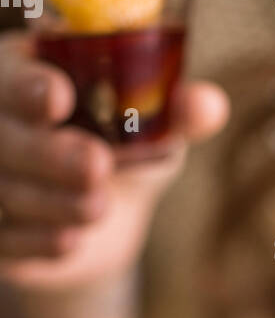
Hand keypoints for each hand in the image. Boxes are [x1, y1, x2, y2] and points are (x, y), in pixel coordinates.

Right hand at [0, 34, 228, 289]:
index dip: (25, 86)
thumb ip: (178, 112)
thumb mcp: (156, 127)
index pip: (8, 76)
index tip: (58, 97)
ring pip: (3, 189)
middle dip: (46, 152)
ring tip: (98, 207)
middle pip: (0, 137)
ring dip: (51, 200)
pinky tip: (70, 241)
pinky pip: (2, 240)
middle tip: (96, 164)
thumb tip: (210, 106)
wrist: (109, 213)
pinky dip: (36, 242)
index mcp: (24, 76)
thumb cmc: (128, 147)